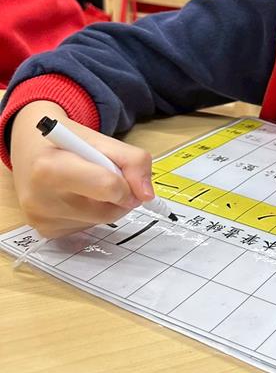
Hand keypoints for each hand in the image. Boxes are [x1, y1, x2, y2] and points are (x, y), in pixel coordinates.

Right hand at [9, 101, 153, 237]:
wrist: (31, 148)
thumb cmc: (68, 142)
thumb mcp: (102, 140)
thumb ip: (133, 161)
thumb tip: (147, 195)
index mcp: (49, 169)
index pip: (108, 187)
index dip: (126, 182)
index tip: (125, 174)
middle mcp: (39, 199)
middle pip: (107, 210)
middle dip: (119, 195)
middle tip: (107, 175)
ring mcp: (41, 220)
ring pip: (100, 222)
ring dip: (106, 205)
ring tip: (88, 183)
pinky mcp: (46, 232)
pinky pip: (87, 228)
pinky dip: (92, 214)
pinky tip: (76, 197)